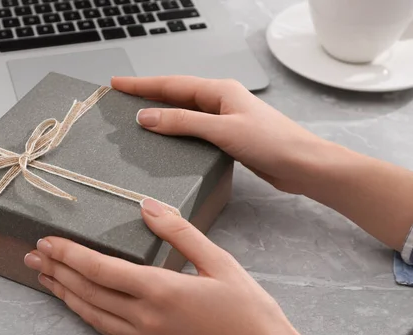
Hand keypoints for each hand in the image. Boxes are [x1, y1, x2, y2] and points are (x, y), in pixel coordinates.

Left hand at [24, 199, 342, 334]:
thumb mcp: (220, 262)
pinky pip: (108, 331)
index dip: (69, 254)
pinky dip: (85, 315)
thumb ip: (180, 233)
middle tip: (31, 256)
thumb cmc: (250, 311)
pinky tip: (77, 306)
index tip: (46, 240)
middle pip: (88, 292)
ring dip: (64, 294)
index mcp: (161, 291)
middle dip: (56, 271)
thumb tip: (146, 206)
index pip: (101, 270)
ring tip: (43, 278)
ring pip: (92, 314)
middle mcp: (146, 318)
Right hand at [113, 75, 412, 253]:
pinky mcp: (228, 137)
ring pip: (184, 113)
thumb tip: (145, 116)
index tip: (116, 84)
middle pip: (175, 95)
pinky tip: (166, 141)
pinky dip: (176, 131)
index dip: (141, 85)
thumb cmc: (270, 143)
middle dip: (147, 96)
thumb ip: (183, 122)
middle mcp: (220, 100)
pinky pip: (194, 129)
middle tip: (120, 100)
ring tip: (135, 118)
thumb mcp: (222, 130)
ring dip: (160, 114)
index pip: (171, 85)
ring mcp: (225, 118)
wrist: (303, 165)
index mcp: (218, 91)